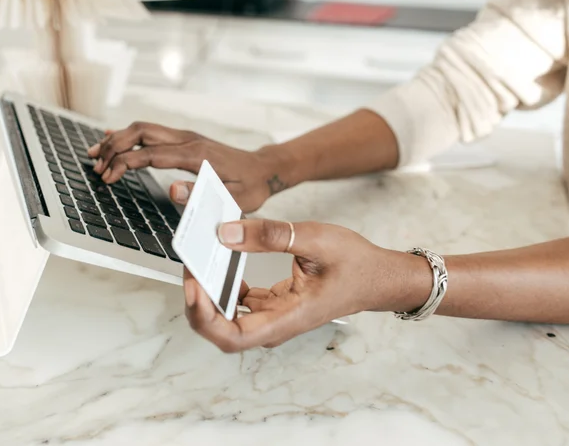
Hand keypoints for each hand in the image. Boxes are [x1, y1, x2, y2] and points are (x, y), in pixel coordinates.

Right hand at [87, 122, 286, 212]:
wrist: (263, 170)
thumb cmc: (249, 187)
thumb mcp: (232, 198)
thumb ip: (203, 195)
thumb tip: (173, 190)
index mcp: (196, 155)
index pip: (150, 153)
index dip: (125, 164)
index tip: (108, 177)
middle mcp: (188, 140)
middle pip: (141, 132)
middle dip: (114, 148)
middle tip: (97, 168)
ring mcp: (185, 136)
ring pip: (143, 129)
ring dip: (117, 139)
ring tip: (95, 154)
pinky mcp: (184, 139)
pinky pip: (152, 132)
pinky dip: (129, 136)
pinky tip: (112, 140)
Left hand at [182, 219, 427, 351]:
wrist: (379, 277)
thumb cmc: (356, 264)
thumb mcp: (315, 239)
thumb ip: (269, 235)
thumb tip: (226, 233)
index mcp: (287, 318)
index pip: (233, 336)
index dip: (204, 317)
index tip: (193, 286)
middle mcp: (276, 324)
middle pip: (222, 331)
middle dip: (197, 304)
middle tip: (189, 268)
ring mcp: (273, 316)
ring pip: (226, 317)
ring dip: (207, 293)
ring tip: (198, 261)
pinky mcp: (272, 305)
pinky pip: (238, 301)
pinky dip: (222, 284)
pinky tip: (218, 261)